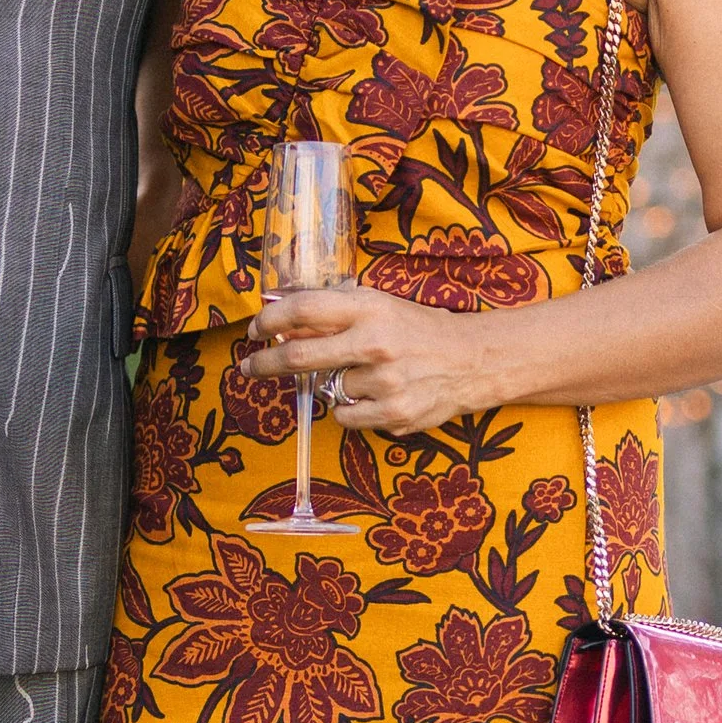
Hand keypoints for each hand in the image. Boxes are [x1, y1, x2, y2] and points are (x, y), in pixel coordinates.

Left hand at [242, 286, 494, 434]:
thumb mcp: (380, 305)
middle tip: (251, 368)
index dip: (270, 320)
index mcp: (369, 308)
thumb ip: (337, 310)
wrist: (471, 360)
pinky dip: (351, 409)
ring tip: (368, 376)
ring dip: (335, 385)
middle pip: (298, 357)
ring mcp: (385, 382)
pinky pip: (345, 417)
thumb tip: (283, 315)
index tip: (256, 330)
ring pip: (328, 390)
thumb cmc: (418, 330)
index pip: (303, 309)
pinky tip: (375, 395)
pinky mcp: (393, 414)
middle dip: (265, 364)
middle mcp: (375, 343)